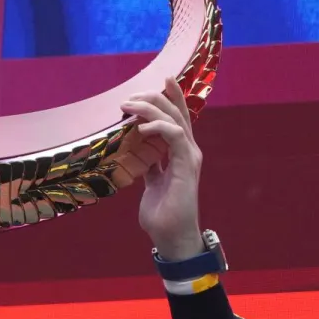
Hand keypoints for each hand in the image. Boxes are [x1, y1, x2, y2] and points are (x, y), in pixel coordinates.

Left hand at [121, 77, 203, 260]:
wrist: (171, 237)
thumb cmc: (161, 214)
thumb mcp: (151, 183)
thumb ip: (149, 166)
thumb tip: (139, 154)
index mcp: (181, 153)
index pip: (178, 118)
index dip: (171, 97)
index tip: (159, 81)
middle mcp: (188, 151)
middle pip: (177, 113)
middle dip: (155, 98)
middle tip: (131, 96)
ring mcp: (189, 157)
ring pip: (175, 120)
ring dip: (151, 108)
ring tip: (129, 106)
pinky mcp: (185, 166)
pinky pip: (175, 136)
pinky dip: (158, 127)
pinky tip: (141, 128)